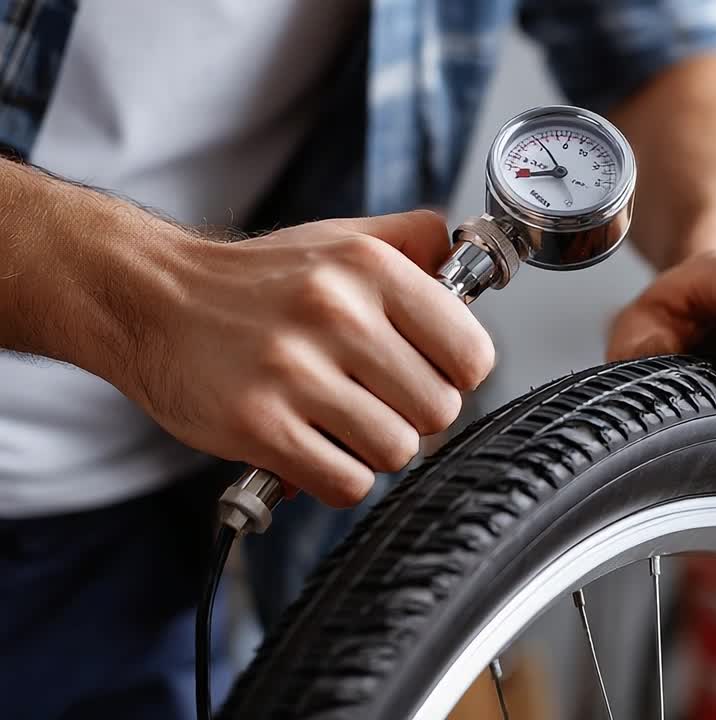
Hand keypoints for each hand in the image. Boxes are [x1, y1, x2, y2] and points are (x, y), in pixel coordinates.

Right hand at [117, 211, 493, 506]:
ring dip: (374, 449)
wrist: (151, 299)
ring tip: (342, 423)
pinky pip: (346, 483)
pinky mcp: (258, 425)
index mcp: (370, 268)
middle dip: (415, 416)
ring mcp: (295, 372)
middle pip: (439, 410)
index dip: (456, 374)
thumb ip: (412, 242)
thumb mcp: (342, 238)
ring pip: (397, 451)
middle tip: (378, 401)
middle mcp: (337, 314)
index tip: (431, 373)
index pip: (472, 353)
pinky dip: (337, 477)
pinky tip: (314, 448)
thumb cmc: (258, 280)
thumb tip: (468, 267)